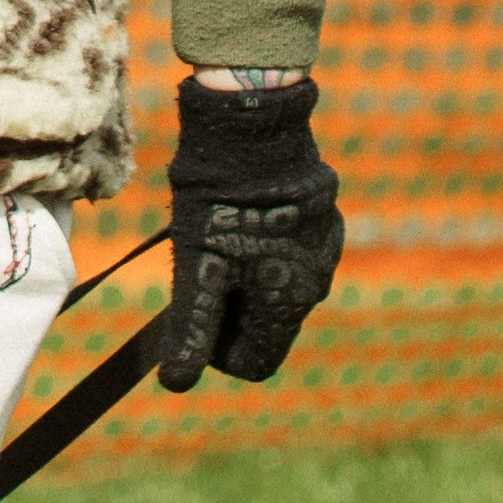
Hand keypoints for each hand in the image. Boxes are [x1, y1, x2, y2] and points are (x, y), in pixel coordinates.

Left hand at [159, 74, 342, 392]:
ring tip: (221, 236)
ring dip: (249, 280)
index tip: (194, 317)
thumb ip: (192, 327)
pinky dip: (269, 250)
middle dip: (233, 312)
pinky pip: (296, 255)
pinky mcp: (326, 219)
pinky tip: (247, 215)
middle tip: (201, 269)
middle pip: (269, 327)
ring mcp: (327, 250)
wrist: (252, 118)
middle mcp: (317, 284)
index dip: (218, 353)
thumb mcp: (197, 265)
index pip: (256, 363)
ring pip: (283, 291)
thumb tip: (175, 384)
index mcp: (289, 303)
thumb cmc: (219, 196)